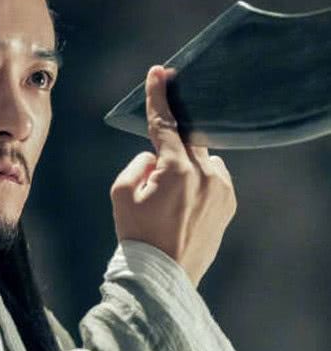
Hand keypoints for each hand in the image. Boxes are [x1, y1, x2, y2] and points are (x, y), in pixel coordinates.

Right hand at [109, 65, 236, 286]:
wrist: (162, 277)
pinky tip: (182, 209)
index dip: (158, 97)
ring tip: (168, 201)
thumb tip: (155, 158)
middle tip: (157, 164)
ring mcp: (223, 190)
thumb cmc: (137, 236)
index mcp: (178, 170)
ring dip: (186, 167)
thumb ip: (138, 164)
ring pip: (202, 161)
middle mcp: (207, 175)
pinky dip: (197, 183)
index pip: (165, 125)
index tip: (159, 73)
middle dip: (170, 145)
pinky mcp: (229, 205)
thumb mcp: (121, 194)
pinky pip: (213, 179)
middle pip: (188, 141)